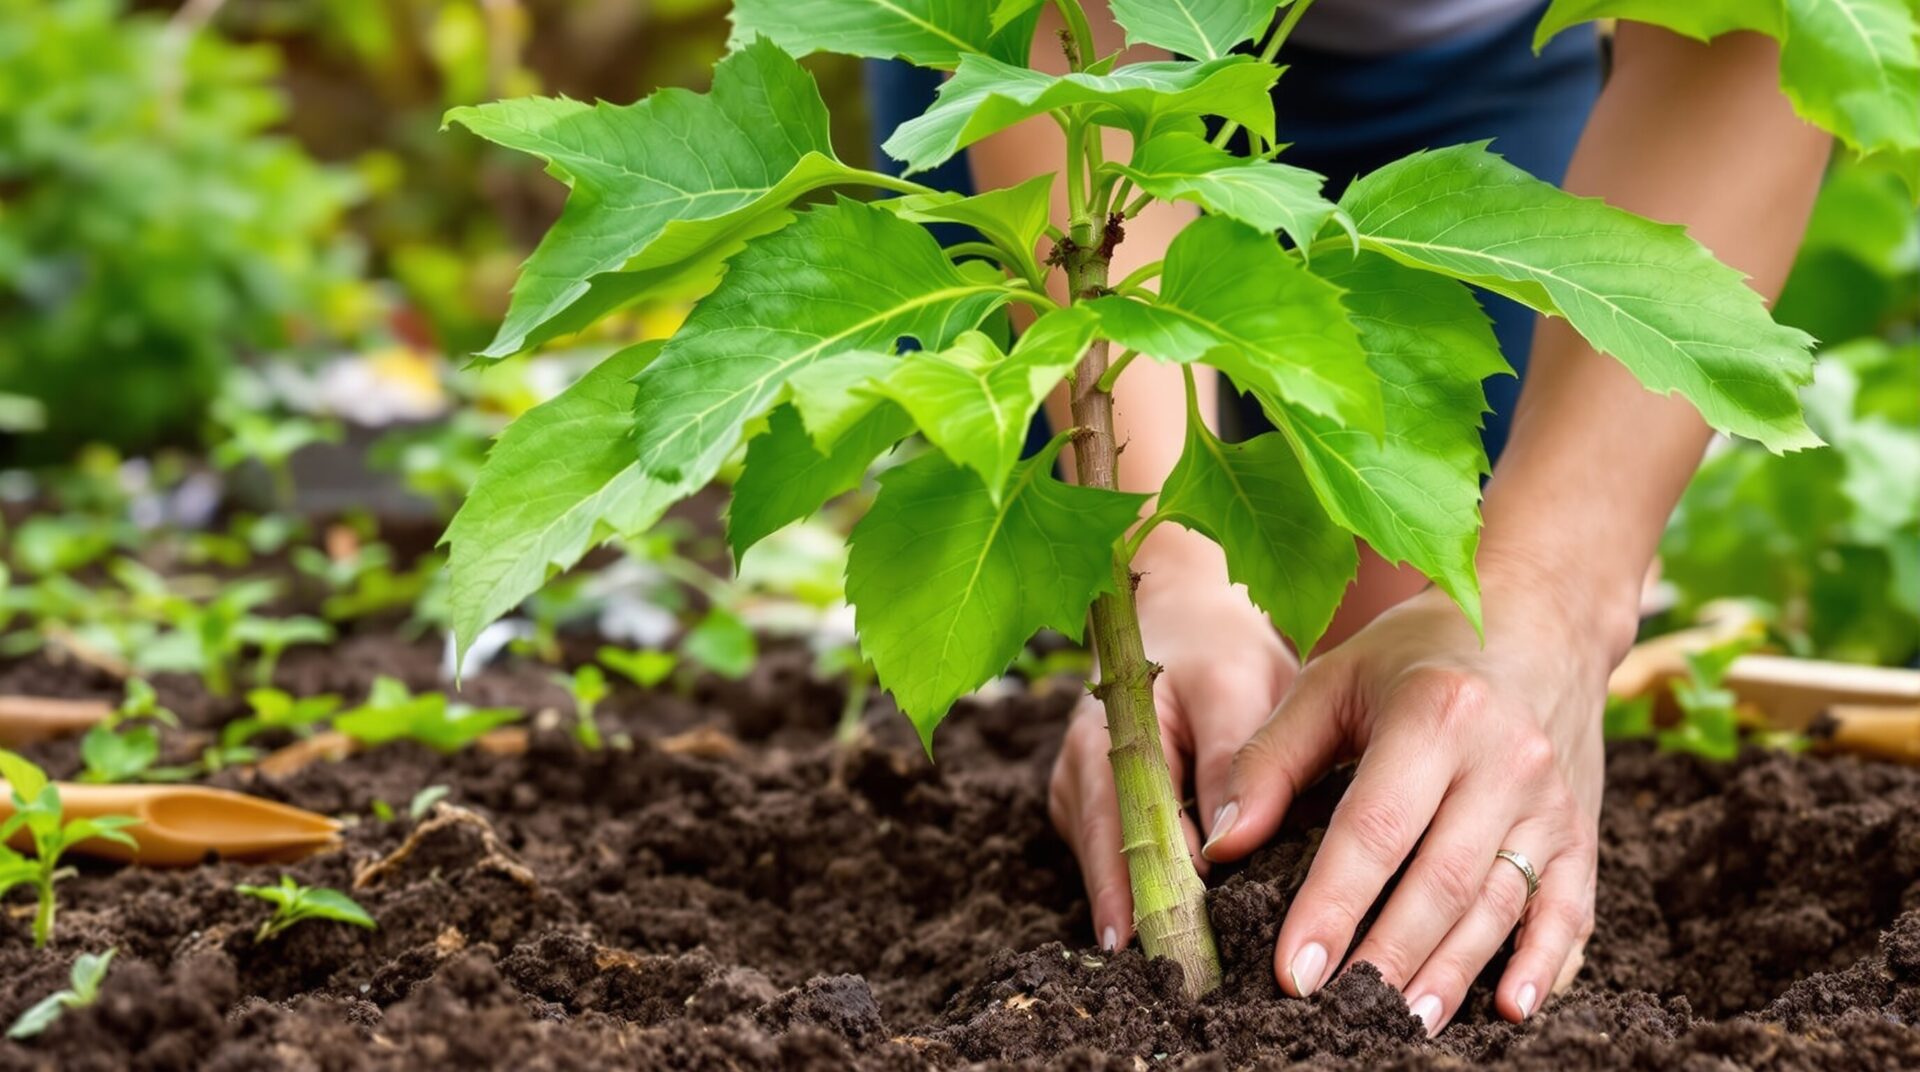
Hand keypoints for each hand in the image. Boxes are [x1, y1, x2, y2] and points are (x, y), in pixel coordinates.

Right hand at [1048, 535, 1296, 952]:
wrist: (1178, 611)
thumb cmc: (1216, 647)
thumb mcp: (1239, 688)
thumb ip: (1231, 764)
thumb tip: (1225, 850)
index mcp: (1110, 741)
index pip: (1131, 841)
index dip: (1158, 903)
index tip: (1190, 953)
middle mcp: (1079, 774)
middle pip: (1112, 869)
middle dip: (1151, 923)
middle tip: (1192, 979)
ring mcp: (1078, 794)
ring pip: (1110, 872)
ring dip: (1149, 910)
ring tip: (1193, 961)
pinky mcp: (1090, 808)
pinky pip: (1115, 861)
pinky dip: (1147, 887)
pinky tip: (1183, 918)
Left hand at [1201, 566, 1617, 1034]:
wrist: (1541, 617)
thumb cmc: (1415, 653)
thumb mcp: (1332, 679)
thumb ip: (1271, 758)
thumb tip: (1222, 845)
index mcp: (1436, 715)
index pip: (1375, 829)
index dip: (1333, 905)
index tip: (1293, 970)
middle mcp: (1505, 760)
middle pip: (1440, 881)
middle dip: (1387, 957)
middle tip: (1341, 1017)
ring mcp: (1553, 801)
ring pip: (1500, 905)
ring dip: (1452, 973)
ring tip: (1405, 1025)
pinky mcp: (1584, 832)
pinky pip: (1570, 909)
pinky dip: (1545, 964)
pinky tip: (1511, 1008)